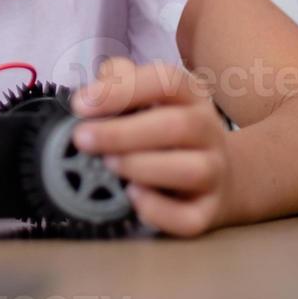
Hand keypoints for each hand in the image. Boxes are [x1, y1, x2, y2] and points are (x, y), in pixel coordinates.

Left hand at [70, 57, 232, 236]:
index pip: (166, 81)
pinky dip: (157, 209)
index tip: (79, 104)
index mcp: (190, 96)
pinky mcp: (208, 211)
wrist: (217, 177)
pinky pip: (188, 217)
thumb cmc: (162, 131)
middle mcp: (209, 131)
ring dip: (141, 167)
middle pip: (178, 125)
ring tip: (108, 164)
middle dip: (122, 133)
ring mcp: (214, 172)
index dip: (122, 90)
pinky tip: (132, 196)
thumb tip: (89, 93)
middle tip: (82, 139)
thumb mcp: (146, 98)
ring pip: (191, 170)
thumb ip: (118, 83)